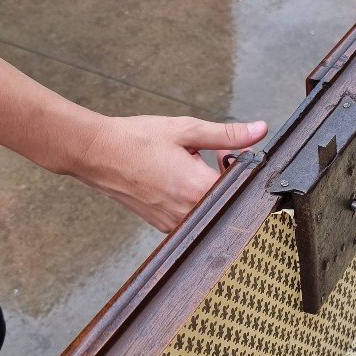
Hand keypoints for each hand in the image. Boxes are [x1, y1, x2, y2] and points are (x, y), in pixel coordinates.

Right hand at [72, 114, 268, 232]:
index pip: (239, 186)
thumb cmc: (136, 140)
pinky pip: (188, 213)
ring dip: (203, 186)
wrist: (97, 153)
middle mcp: (187, 211)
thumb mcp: (186, 130)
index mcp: (198, 188)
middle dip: (221, 175)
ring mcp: (174, 222)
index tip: (228, 151)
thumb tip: (259, 130)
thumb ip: (227, 134)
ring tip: (184, 164)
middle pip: (224, 198)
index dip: (239, 167)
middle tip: (205, 154)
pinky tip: (173, 177)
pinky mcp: (162, 225)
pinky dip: (188, 196)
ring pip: (206, 207)